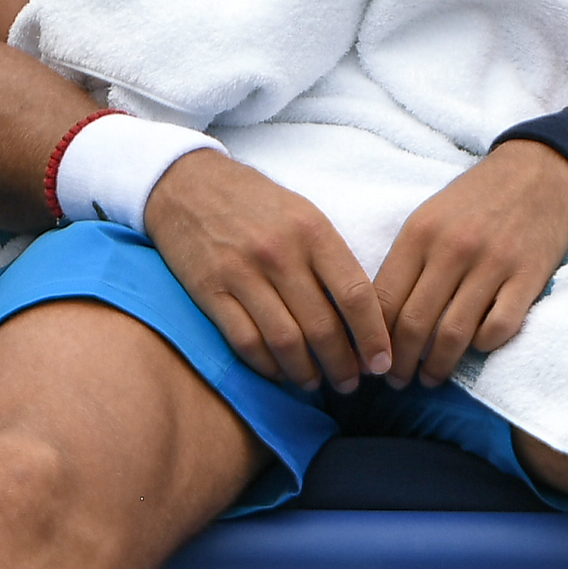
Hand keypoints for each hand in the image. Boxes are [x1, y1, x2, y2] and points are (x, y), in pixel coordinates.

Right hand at [144, 150, 390, 391]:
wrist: (187, 184)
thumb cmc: (254, 202)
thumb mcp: (303, 214)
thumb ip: (330, 259)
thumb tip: (361, 315)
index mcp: (312, 231)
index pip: (355, 295)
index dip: (373, 336)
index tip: (381, 362)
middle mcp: (280, 253)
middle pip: (322, 326)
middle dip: (343, 365)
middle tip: (350, 383)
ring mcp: (242, 273)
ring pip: (285, 341)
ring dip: (306, 373)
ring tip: (316, 384)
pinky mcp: (209, 290)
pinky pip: (246, 342)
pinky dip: (267, 366)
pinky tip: (279, 373)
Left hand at [372, 140, 567, 388]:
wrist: (537, 172)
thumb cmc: (474, 200)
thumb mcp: (428, 217)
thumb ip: (405, 261)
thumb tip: (377, 318)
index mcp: (419, 234)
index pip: (383, 299)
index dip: (372, 338)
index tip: (369, 359)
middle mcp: (452, 250)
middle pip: (414, 324)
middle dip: (399, 363)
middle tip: (396, 381)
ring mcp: (492, 265)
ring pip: (453, 334)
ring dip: (437, 366)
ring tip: (428, 378)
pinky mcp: (528, 277)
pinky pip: (498, 329)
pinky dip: (482, 347)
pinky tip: (474, 350)